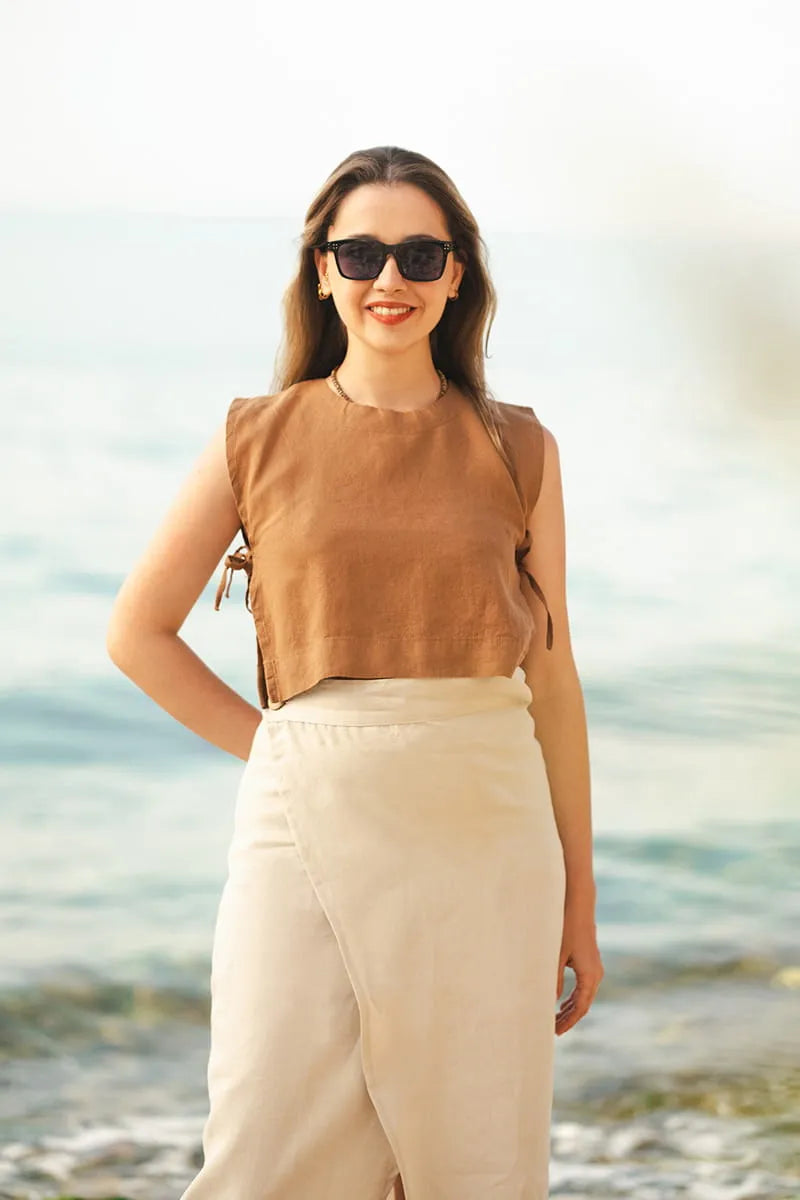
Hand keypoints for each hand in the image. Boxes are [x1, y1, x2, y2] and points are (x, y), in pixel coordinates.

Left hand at [555, 897, 603, 1035]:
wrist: (579, 905)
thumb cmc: (565, 928)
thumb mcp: (556, 955)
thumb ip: (553, 980)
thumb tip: (551, 1002)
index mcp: (589, 975)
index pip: (580, 1007)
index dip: (568, 1022)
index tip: (555, 1032)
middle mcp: (596, 974)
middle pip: (583, 1005)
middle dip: (569, 1019)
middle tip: (553, 1030)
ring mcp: (595, 968)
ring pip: (584, 997)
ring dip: (571, 1009)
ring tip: (556, 1020)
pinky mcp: (590, 962)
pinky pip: (584, 987)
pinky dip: (574, 998)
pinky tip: (562, 1003)